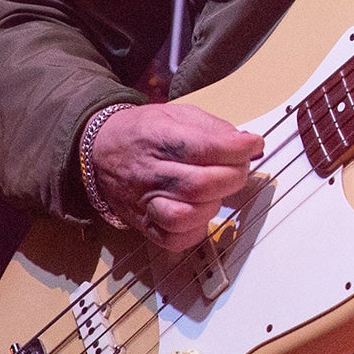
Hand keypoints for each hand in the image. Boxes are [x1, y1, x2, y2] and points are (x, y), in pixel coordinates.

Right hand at [89, 102, 264, 251]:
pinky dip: (195, 230)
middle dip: (233, 176)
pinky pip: (172, 239)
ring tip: (218, 191)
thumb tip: (245, 142)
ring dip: (213, 204)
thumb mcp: (177, 114)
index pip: (206, 148)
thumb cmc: (144, 131)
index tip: (254, 144)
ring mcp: (144, 202)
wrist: (99, 151)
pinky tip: (202, 212)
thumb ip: (212, 127)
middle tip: (239, 167)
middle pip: (201, 184)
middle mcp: (150, 173)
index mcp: (159, 139)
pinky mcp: (142, 225)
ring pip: (185, 216)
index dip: (238, 148)